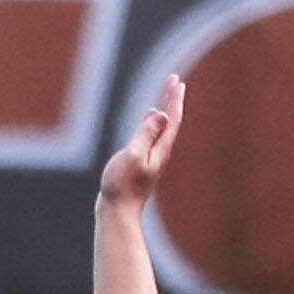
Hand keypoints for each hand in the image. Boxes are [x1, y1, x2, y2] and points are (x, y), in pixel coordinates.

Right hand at [98, 73, 184, 210]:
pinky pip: (151, 136)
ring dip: (165, 110)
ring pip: (162, 129)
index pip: (171, 118)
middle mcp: (160, 153)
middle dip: (171, 100)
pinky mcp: (141, 164)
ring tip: (166, 96)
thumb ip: (146, 133)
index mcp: (160, 149)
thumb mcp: (133, 155)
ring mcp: (151, 159)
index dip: (173, 98)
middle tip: (174, 81)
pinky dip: (153, 123)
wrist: (118, 212)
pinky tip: (149, 121)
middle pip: (170, 121)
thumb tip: (160, 114)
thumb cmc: (122, 186)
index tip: (175, 80)